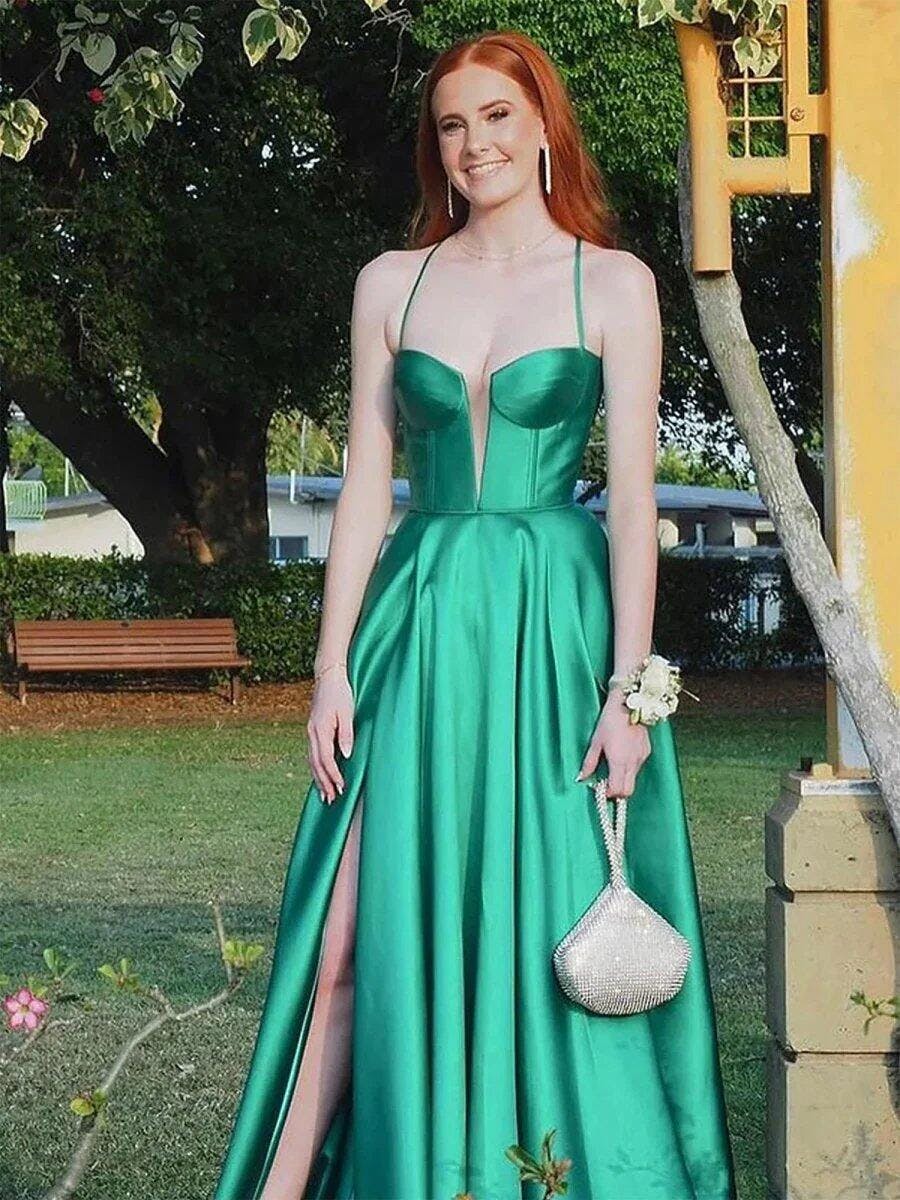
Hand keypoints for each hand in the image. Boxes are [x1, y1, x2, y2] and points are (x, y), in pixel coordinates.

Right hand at [307, 666, 353, 803]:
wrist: (328, 677)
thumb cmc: (340, 693)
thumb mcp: (347, 712)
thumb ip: (346, 734)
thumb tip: (346, 755)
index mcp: (320, 730)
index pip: (326, 759)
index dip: (333, 775)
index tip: (341, 787)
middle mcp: (312, 733)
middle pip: (316, 764)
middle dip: (324, 783)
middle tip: (331, 799)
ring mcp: (310, 732)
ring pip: (312, 761)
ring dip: (318, 778)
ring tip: (324, 794)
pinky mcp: (312, 730)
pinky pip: (312, 754)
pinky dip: (315, 768)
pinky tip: (319, 775)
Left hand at [576, 687, 650, 798]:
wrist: (628, 705)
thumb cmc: (609, 721)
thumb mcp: (595, 742)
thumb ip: (589, 763)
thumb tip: (581, 777)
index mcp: (619, 761)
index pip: (618, 790)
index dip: (609, 794)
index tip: (601, 789)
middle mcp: (633, 762)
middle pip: (628, 791)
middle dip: (618, 792)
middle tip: (607, 784)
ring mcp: (642, 757)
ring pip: (634, 779)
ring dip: (624, 779)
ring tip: (613, 766)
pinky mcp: (647, 751)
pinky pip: (638, 767)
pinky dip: (630, 768)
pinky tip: (622, 754)